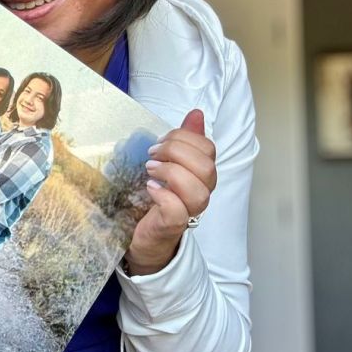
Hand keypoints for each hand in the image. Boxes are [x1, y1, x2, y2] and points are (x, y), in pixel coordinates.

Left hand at [125, 109, 216, 275]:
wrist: (143, 237)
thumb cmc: (155, 198)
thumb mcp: (167, 163)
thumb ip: (183, 141)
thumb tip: (196, 114)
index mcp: (201, 175)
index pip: (208, 149)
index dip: (184, 138)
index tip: (158, 142)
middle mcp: (200, 193)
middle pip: (207, 168)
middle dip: (176, 153)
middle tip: (151, 155)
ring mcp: (188, 212)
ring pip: (199, 192)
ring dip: (171, 174)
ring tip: (149, 171)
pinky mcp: (171, 226)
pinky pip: (177, 210)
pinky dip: (163, 196)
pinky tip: (150, 188)